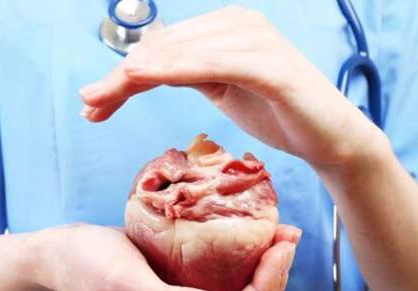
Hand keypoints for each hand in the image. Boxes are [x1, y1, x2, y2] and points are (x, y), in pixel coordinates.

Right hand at [34, 223, 300, 290]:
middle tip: (288, 238)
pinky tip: (257, 250)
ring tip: (281, 241)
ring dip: (267, 281)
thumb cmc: (87, 262)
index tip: (281, 245)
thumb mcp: (122, 279)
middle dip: (274, 283)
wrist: (64, 254)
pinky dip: (249, 278)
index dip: (265, 288)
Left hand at [80, 6, 388, 168]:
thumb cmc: (278, 114)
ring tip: (99, 99)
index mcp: (226, 28)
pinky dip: (171, 70)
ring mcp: (254, 40)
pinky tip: (139, 78)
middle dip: (119, 80)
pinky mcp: (268, 63)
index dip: (124, 75)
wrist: (330, 138)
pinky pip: (210, 64)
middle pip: (164, 48)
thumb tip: (147, 70)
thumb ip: (191, 72)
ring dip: (134, 77)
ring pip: (179, 55)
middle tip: (87, 105)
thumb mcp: (224, 89)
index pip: (164, 47)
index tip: (94, 102)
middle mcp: (238, 24)